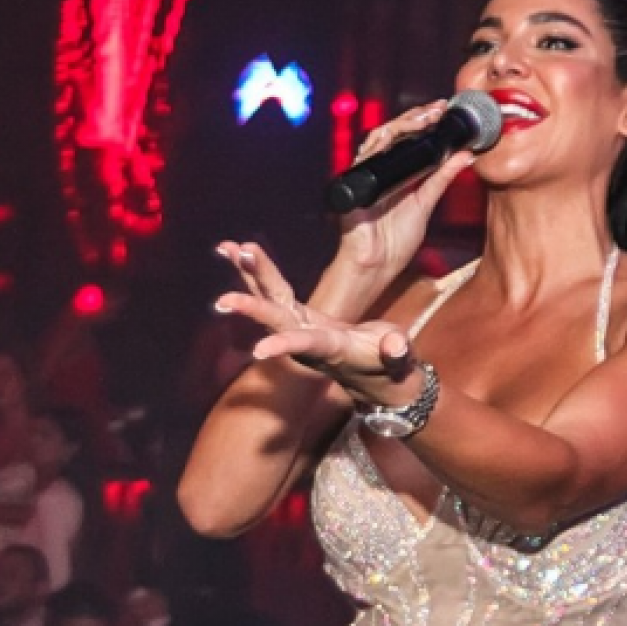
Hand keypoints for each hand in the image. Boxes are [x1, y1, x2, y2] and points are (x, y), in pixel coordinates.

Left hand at [215, 243, 418, 404]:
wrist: (378, 377)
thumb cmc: (392, 367)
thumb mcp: (400, 361)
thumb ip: (397, 354)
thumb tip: (396, 347)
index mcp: (333, 348)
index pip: (308, 345)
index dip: (286, 345)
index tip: (260, 350)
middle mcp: (308, 339)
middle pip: (278, 317)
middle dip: (254, 304)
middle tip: (226, 293)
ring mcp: (300, 325)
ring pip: (270, 297)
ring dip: (248, 274)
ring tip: (227, 248)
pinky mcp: (298, 315)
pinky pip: (273, 290)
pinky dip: (256, 271)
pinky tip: (238, 251)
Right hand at [331, 100, 476, 276]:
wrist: (376, 265)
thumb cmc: (394, 242)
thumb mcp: (426, 203)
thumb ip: (442, 178)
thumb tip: (465, 155)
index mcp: (398, 173)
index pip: (410, 138)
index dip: (424, 122)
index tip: (444, 111)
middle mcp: (381, 169)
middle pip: (395, 132)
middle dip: (416, 117)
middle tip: (437, 109)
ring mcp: (367, 174)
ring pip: (379, 137)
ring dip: (401, 124)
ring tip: (423, 118)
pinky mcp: (355, 182)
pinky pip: (365, 156)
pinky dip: (380, 144)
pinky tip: (394, 135)